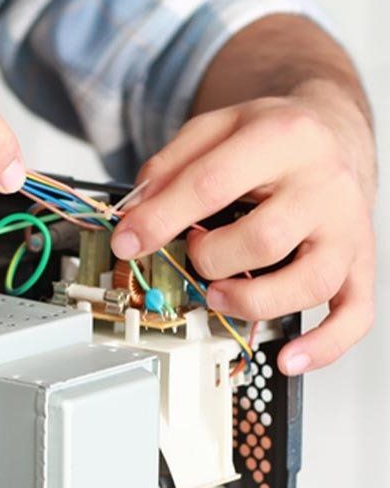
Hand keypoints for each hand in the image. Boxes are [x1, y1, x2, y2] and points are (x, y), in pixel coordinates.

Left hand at [111, 86, 374, 373]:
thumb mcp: (216, 128)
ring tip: (219, 294)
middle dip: (211, 259)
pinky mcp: (360, 262)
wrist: (334, 137)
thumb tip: (134, 216)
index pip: (212, 184)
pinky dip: (324, 346)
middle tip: (194, 253)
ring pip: (310, 283)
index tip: (128, 242)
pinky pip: (355, 314)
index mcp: (282, 137)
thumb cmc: (273, 138)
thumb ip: (170, 165)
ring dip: (252, 301)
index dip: (160, 220)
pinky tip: (288, 358)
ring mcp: (347, 227)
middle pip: (264, 240)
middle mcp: (323, 183)